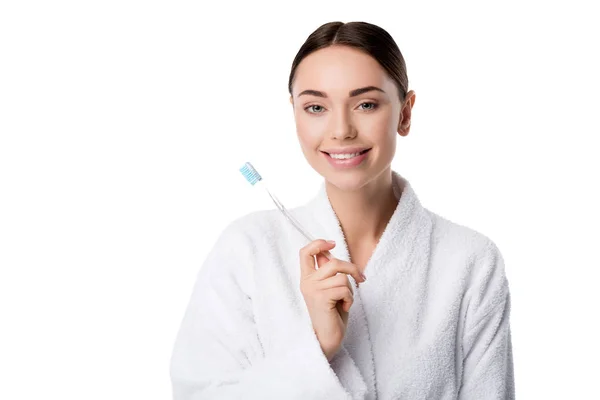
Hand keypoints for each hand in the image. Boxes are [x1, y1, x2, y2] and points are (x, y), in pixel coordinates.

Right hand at [299, 239, 365, 360]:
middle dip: (352, 269)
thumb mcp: (330, 289)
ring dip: (350, 289)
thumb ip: (328, 272)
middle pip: (333, 262)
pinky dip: (349, 299)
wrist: (327, 339)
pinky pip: (344, 289)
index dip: (318, 243)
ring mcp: (313, 289)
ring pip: (341, 276)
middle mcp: (307, 282)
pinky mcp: (321, 298)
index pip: (305, 252)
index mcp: (307, 278)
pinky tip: (343, 308)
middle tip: (361, 278)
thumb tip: (330, 253)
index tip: (333, 244)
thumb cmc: (332, 314)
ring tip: (345, 301)